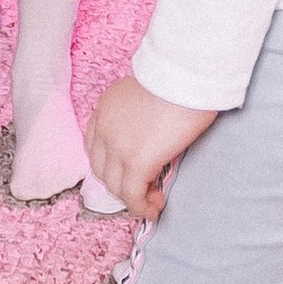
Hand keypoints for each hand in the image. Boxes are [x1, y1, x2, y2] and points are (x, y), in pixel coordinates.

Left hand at [86, 73, 217, 219]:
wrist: (187, 75)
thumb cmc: (179, 79)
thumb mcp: (146, 94)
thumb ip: (139, 115)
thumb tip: (153, 135)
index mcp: (105, 108)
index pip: (95, 146)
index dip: (110, 165)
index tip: (127, 172)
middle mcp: (104, 128)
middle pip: (102, 170)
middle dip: (120, 184)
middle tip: (143, 188)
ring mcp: (117, 147)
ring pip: (115, 186)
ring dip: (132, 198)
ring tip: (153, 199)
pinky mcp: (136, 162)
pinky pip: (132, 195)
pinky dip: (142, 207)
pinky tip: (155, 208)